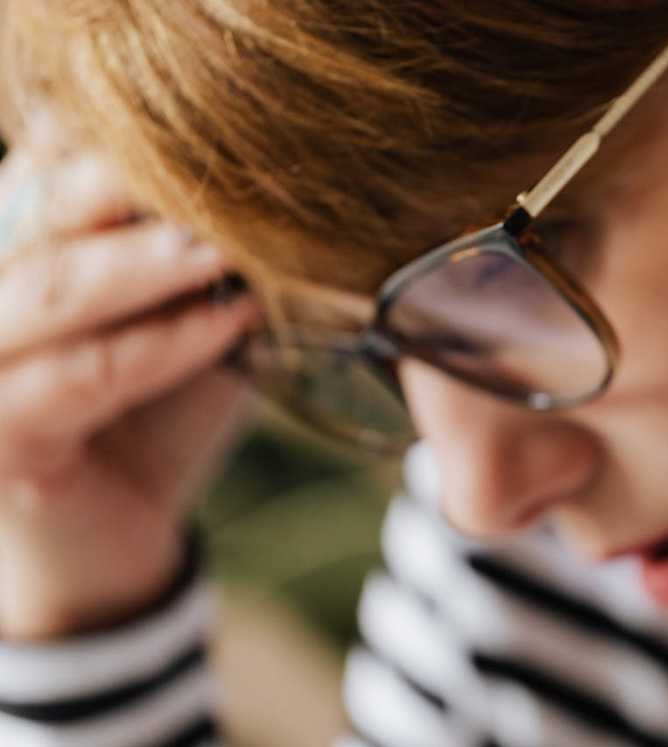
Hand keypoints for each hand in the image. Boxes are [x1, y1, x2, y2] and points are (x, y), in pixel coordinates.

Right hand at [0, 112, 259, 638]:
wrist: (114, 538)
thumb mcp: (176, 317)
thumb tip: (261, 175)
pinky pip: (81, 376)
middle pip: (36, 209)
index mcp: (10, 246)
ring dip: (146, 263)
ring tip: (227, 244)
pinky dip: (162, 344)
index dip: (119, 139)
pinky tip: (230, 320)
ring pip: (48, 288)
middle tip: (225, 166)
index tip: (220, 124)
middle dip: (128, 184)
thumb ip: (188, 254)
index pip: (48, 165)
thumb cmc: (151, 413)